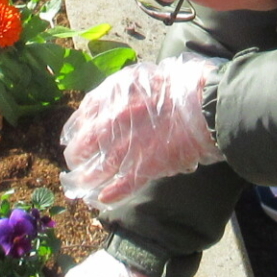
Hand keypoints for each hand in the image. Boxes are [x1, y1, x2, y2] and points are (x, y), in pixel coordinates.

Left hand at [61, 56, 222, 207]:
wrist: (204, 102)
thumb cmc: (179, 84)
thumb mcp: (141, 77)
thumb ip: (120, 93)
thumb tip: (110, 107)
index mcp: (109, 99)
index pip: (79, 120)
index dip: (74, 133)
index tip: (72, 141)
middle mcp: (111, 124)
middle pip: (81, 149)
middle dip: (76, 161)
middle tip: (75, 168)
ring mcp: (126, 148)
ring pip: (96, 172)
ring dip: (85, 183)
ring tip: (80, 190)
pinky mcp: (144, 168)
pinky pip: (121, 187)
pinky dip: (110, 195)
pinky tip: (103, 200)